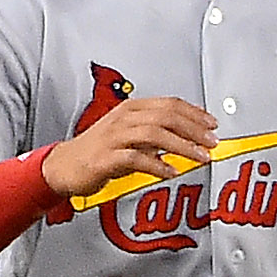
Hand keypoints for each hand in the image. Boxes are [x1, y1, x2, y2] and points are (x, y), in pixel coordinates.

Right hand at [43, 96, 216, 198]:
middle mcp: (123, 119)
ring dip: (181, 146)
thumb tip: (187, 135)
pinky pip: (136, 158)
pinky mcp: (106, 158)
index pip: (168, 104)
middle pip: (165, 116)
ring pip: (153, 134)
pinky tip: (171, 172)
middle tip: (212, 141)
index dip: (193, 113)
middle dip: (193, 128)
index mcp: (131, 109)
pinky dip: (157, 165)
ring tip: (199, 157)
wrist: (64, 166)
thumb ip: (155, 132)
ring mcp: (113, 137)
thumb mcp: (129, 134)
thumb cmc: (98, 150)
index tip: (212, 124)